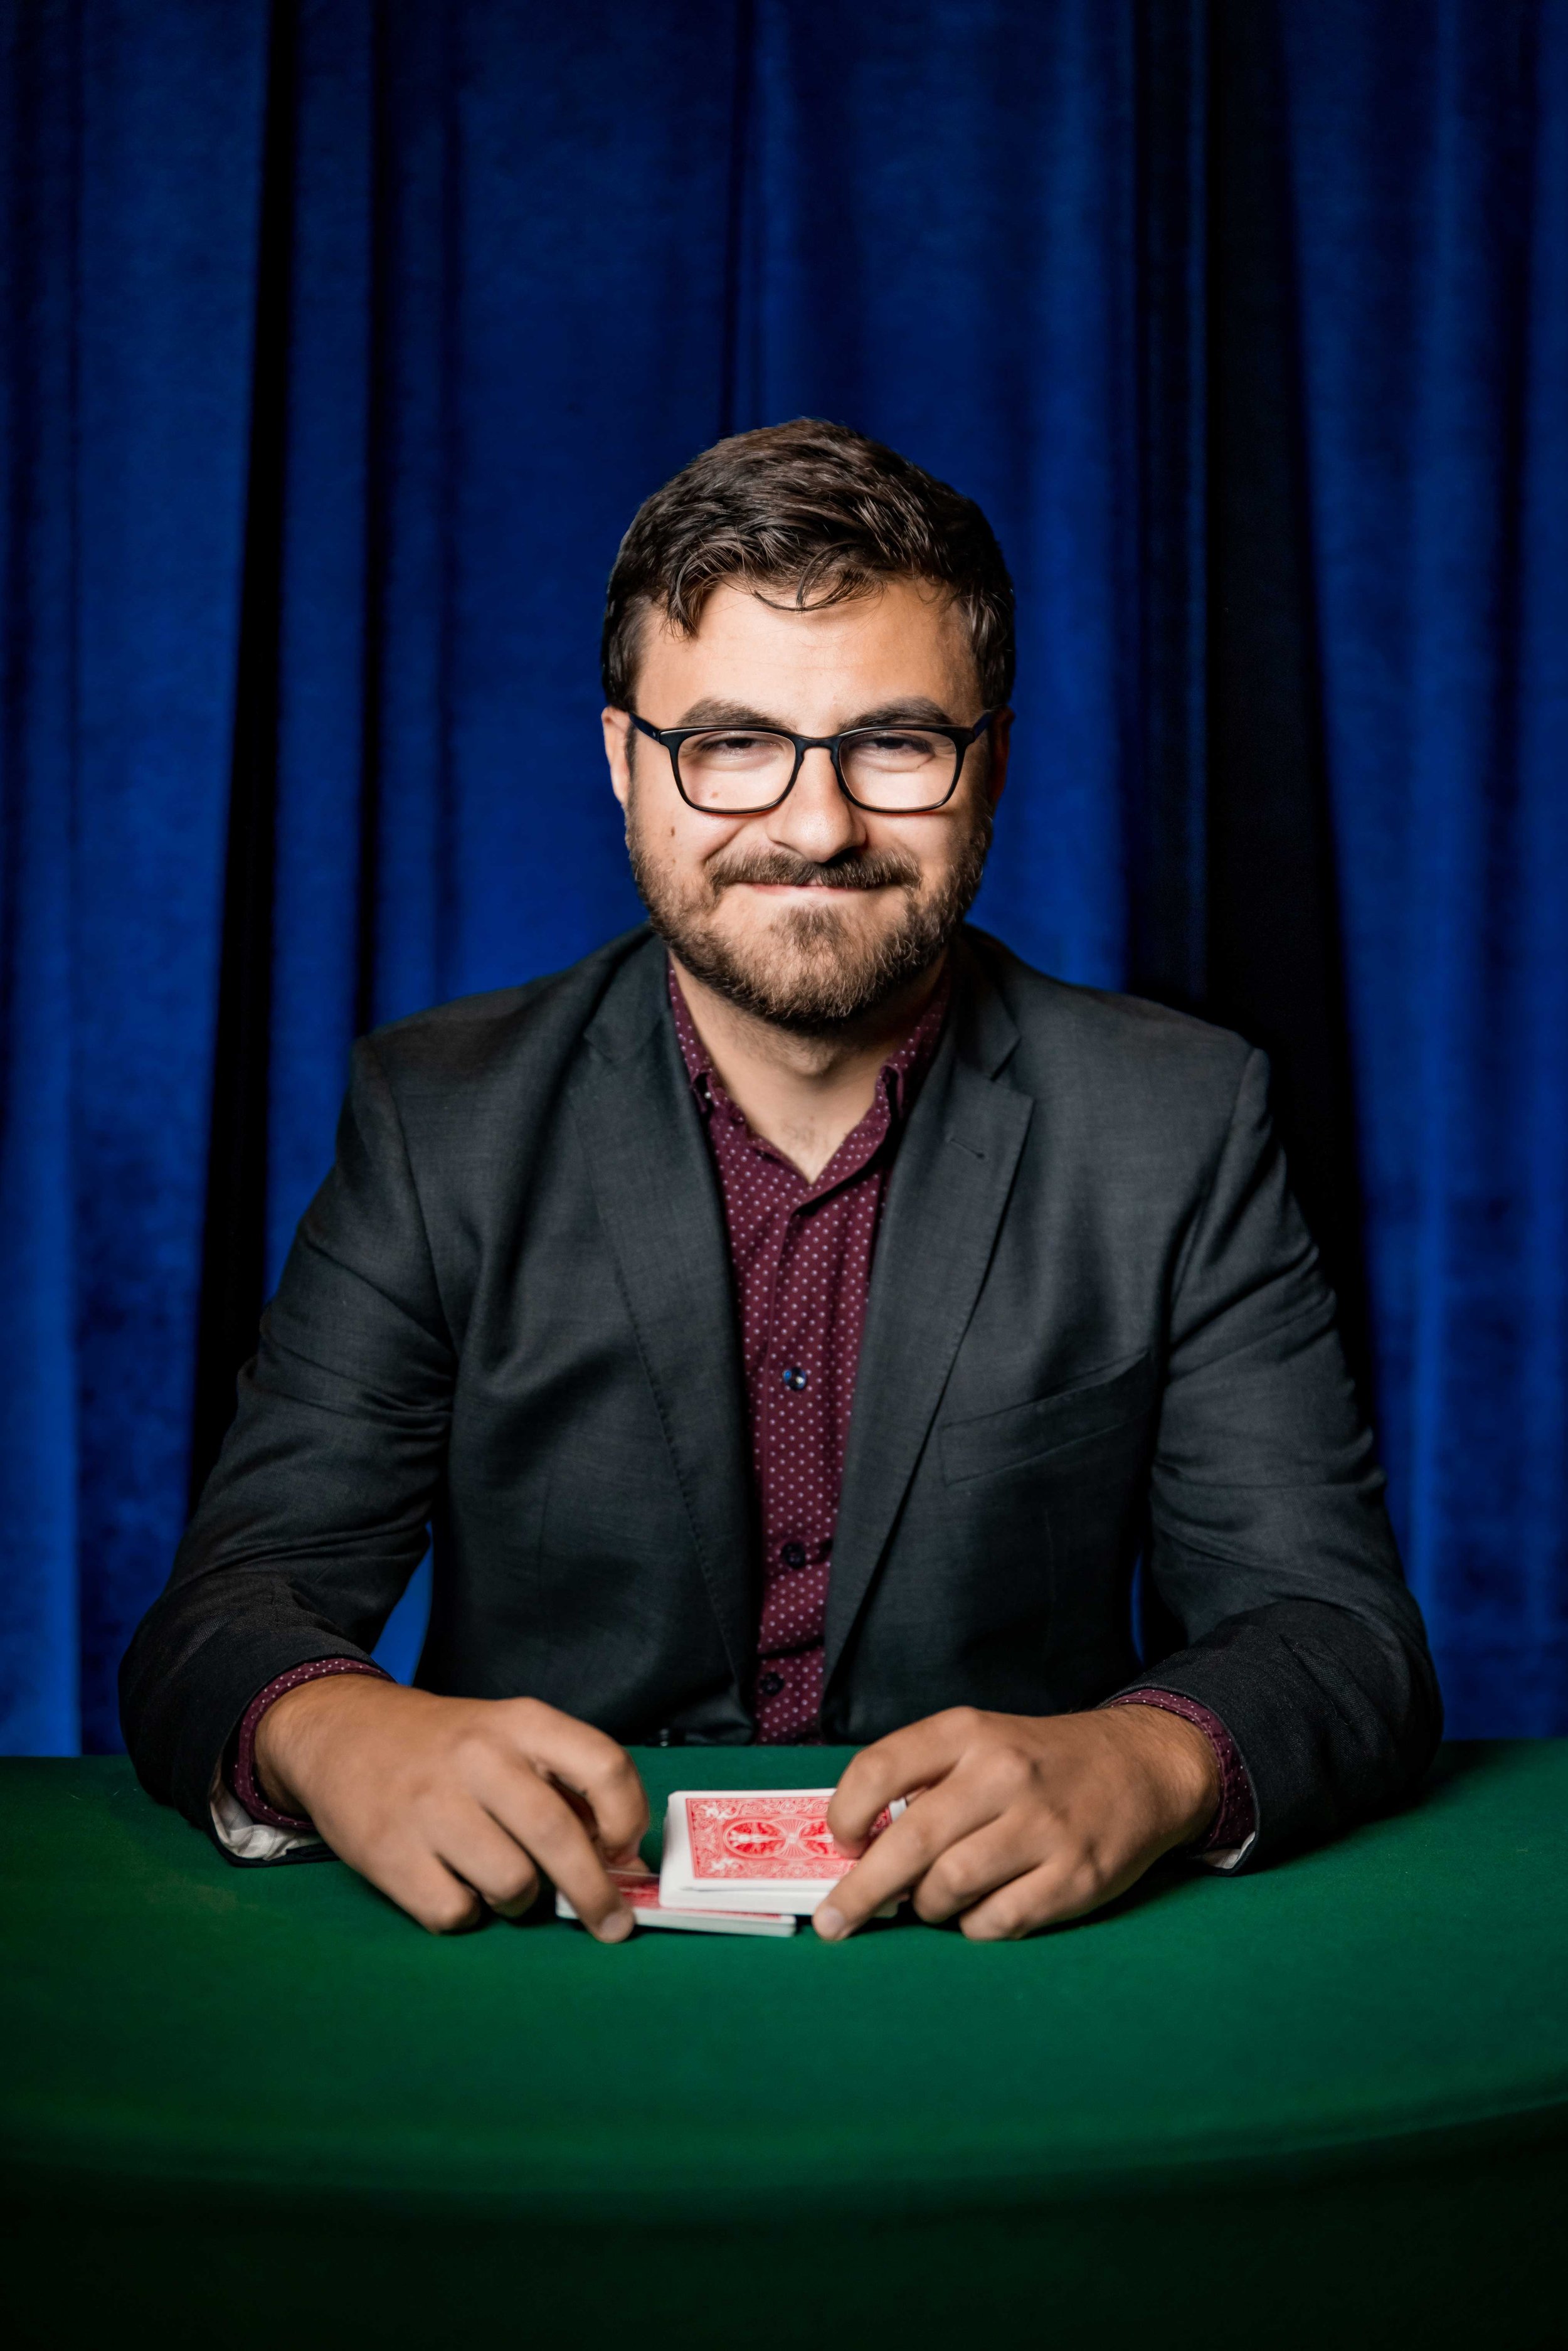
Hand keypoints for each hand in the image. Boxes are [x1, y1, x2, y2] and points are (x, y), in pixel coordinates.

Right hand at [254, 1678, 648, 1940]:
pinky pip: (456, 1912)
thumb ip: (568, 1790)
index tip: (624, 1850)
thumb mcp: (510, 1740)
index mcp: (520, 1723)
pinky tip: (454, 1883)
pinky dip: (465, 1912)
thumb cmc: (446, 1748)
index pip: (603, 1764)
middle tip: (611, 1924)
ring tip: (503, 1880)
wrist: (343, 1733)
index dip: (627, 1817)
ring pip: (513, 1883)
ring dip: (520, 1899)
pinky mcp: (389, 1852)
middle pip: (559, 1837)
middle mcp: (479, 1757)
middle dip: (595, 1893)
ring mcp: (430, 1805)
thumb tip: (626, 1864)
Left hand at [814, 1704, 1220, 1942]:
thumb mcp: (982, 1742)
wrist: (1142, 1766)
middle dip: (861, 1892)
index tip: (842, 1843)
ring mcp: (1043, 1827)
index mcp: (969, 1732)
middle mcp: (1004, 1774)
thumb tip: (860, 1848)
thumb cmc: (1042, 1762)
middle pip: (909, 1844)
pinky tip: (981, 1909)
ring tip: (935, 1899)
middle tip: (835, 1922)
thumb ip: (925, 1782)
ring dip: (928, 1906)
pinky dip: (976, 1925)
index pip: (880, 1769)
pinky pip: (997, 1922)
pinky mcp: (1075, 1877)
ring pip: (949, 1888)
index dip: (846, 1814)